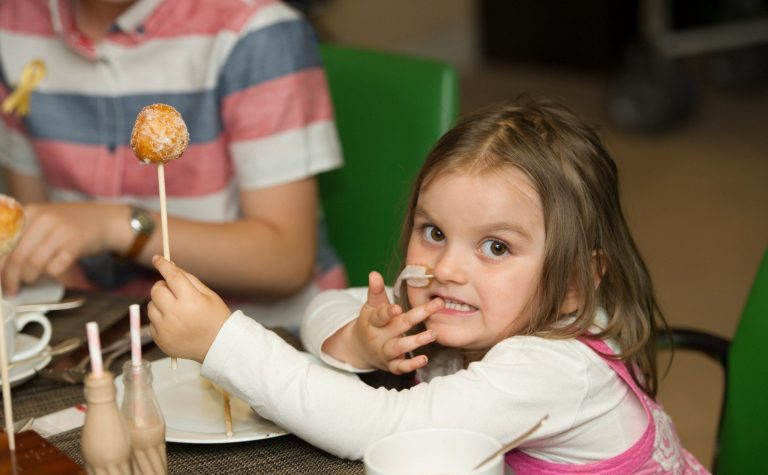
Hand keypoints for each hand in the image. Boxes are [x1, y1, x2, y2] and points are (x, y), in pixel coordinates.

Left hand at [0, 202, 122, 294]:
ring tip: (30, 281)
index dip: (0, 265)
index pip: (4, 243)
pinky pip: (55, 267)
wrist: (104, 220)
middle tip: (11, 289)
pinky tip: (51, 273)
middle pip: (18, 256)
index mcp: (30, 212)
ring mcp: (61, 231)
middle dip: (11, 278)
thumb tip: (3, 264)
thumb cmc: (71, 224)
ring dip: (29, 278)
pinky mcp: (76, 244)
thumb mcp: (44, 220)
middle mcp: (44, 219)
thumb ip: (24, 235)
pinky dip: (51, 275)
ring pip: (34, 264)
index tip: (0, 278)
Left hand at [148, 255, 230, 362]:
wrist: (218, 346)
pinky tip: (175, 324)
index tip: (157, 259)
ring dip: (160, 304)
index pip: (171, 276)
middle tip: (175, 292)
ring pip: (151, 306)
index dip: (163, 265)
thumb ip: (188, 279)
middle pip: (156, 290)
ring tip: (176, 311)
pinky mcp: (160, 339)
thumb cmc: (215, 318)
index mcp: (190, 301)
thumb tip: (170, 266)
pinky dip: (160, 320)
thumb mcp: (208, 294)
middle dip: (164, 286)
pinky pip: (152, 322)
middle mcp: (174, 315)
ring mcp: (165, 329)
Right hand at [347, 271, 442, 373]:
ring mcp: (384, 352)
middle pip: (398, 326)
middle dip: (417, 317)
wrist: (359, 348)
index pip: (380, 315)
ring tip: (432, 334)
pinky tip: (425, 359)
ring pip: (399, 347)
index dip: (388, 312)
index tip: (397, 307)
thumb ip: (375, 291)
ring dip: (416, 341)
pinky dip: (412, 365)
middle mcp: (378, 337)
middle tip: (435, 306)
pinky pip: (401, 367)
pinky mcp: (391, 365)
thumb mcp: (370, 306)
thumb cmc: (370, 322)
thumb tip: (374, 273)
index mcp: (372, 320)